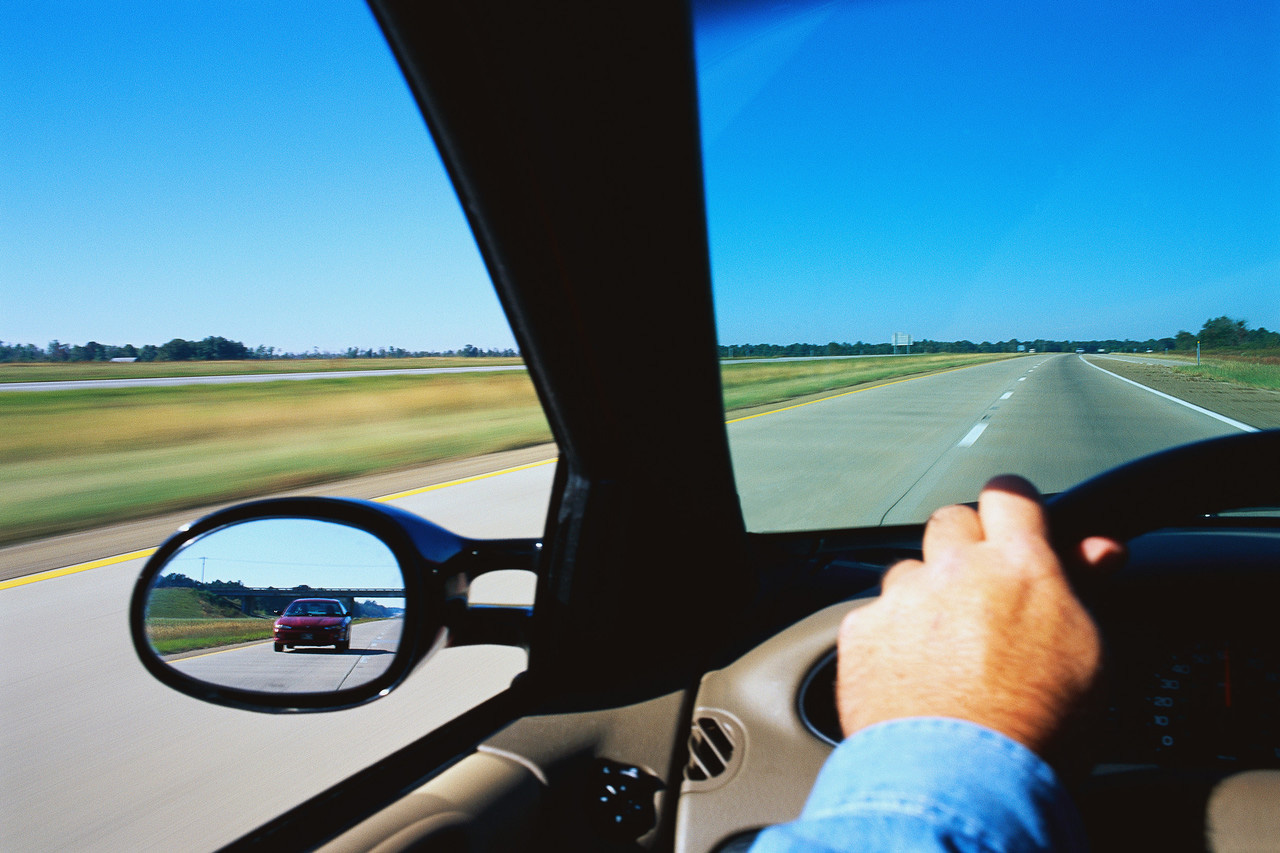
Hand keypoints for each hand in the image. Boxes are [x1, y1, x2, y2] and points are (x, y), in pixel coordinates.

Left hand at [835, 475, 1122, 756]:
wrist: (961, 780)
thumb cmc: (1038, 728)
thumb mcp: (1090, 655)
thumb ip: (1085, 588)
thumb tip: (1099, 550)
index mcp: (1018, 566)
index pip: (1010, 493)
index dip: (1013, 505)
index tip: (1015, 522)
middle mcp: (953, 569)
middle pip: (951, 521)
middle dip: (964, 548)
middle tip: (982, 594)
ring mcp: (901, 598)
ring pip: (909, 571)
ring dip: (924, 596)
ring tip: (946, 652)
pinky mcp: (861, 631)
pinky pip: (875, 615)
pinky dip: (890, 637)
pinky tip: (911, 677)